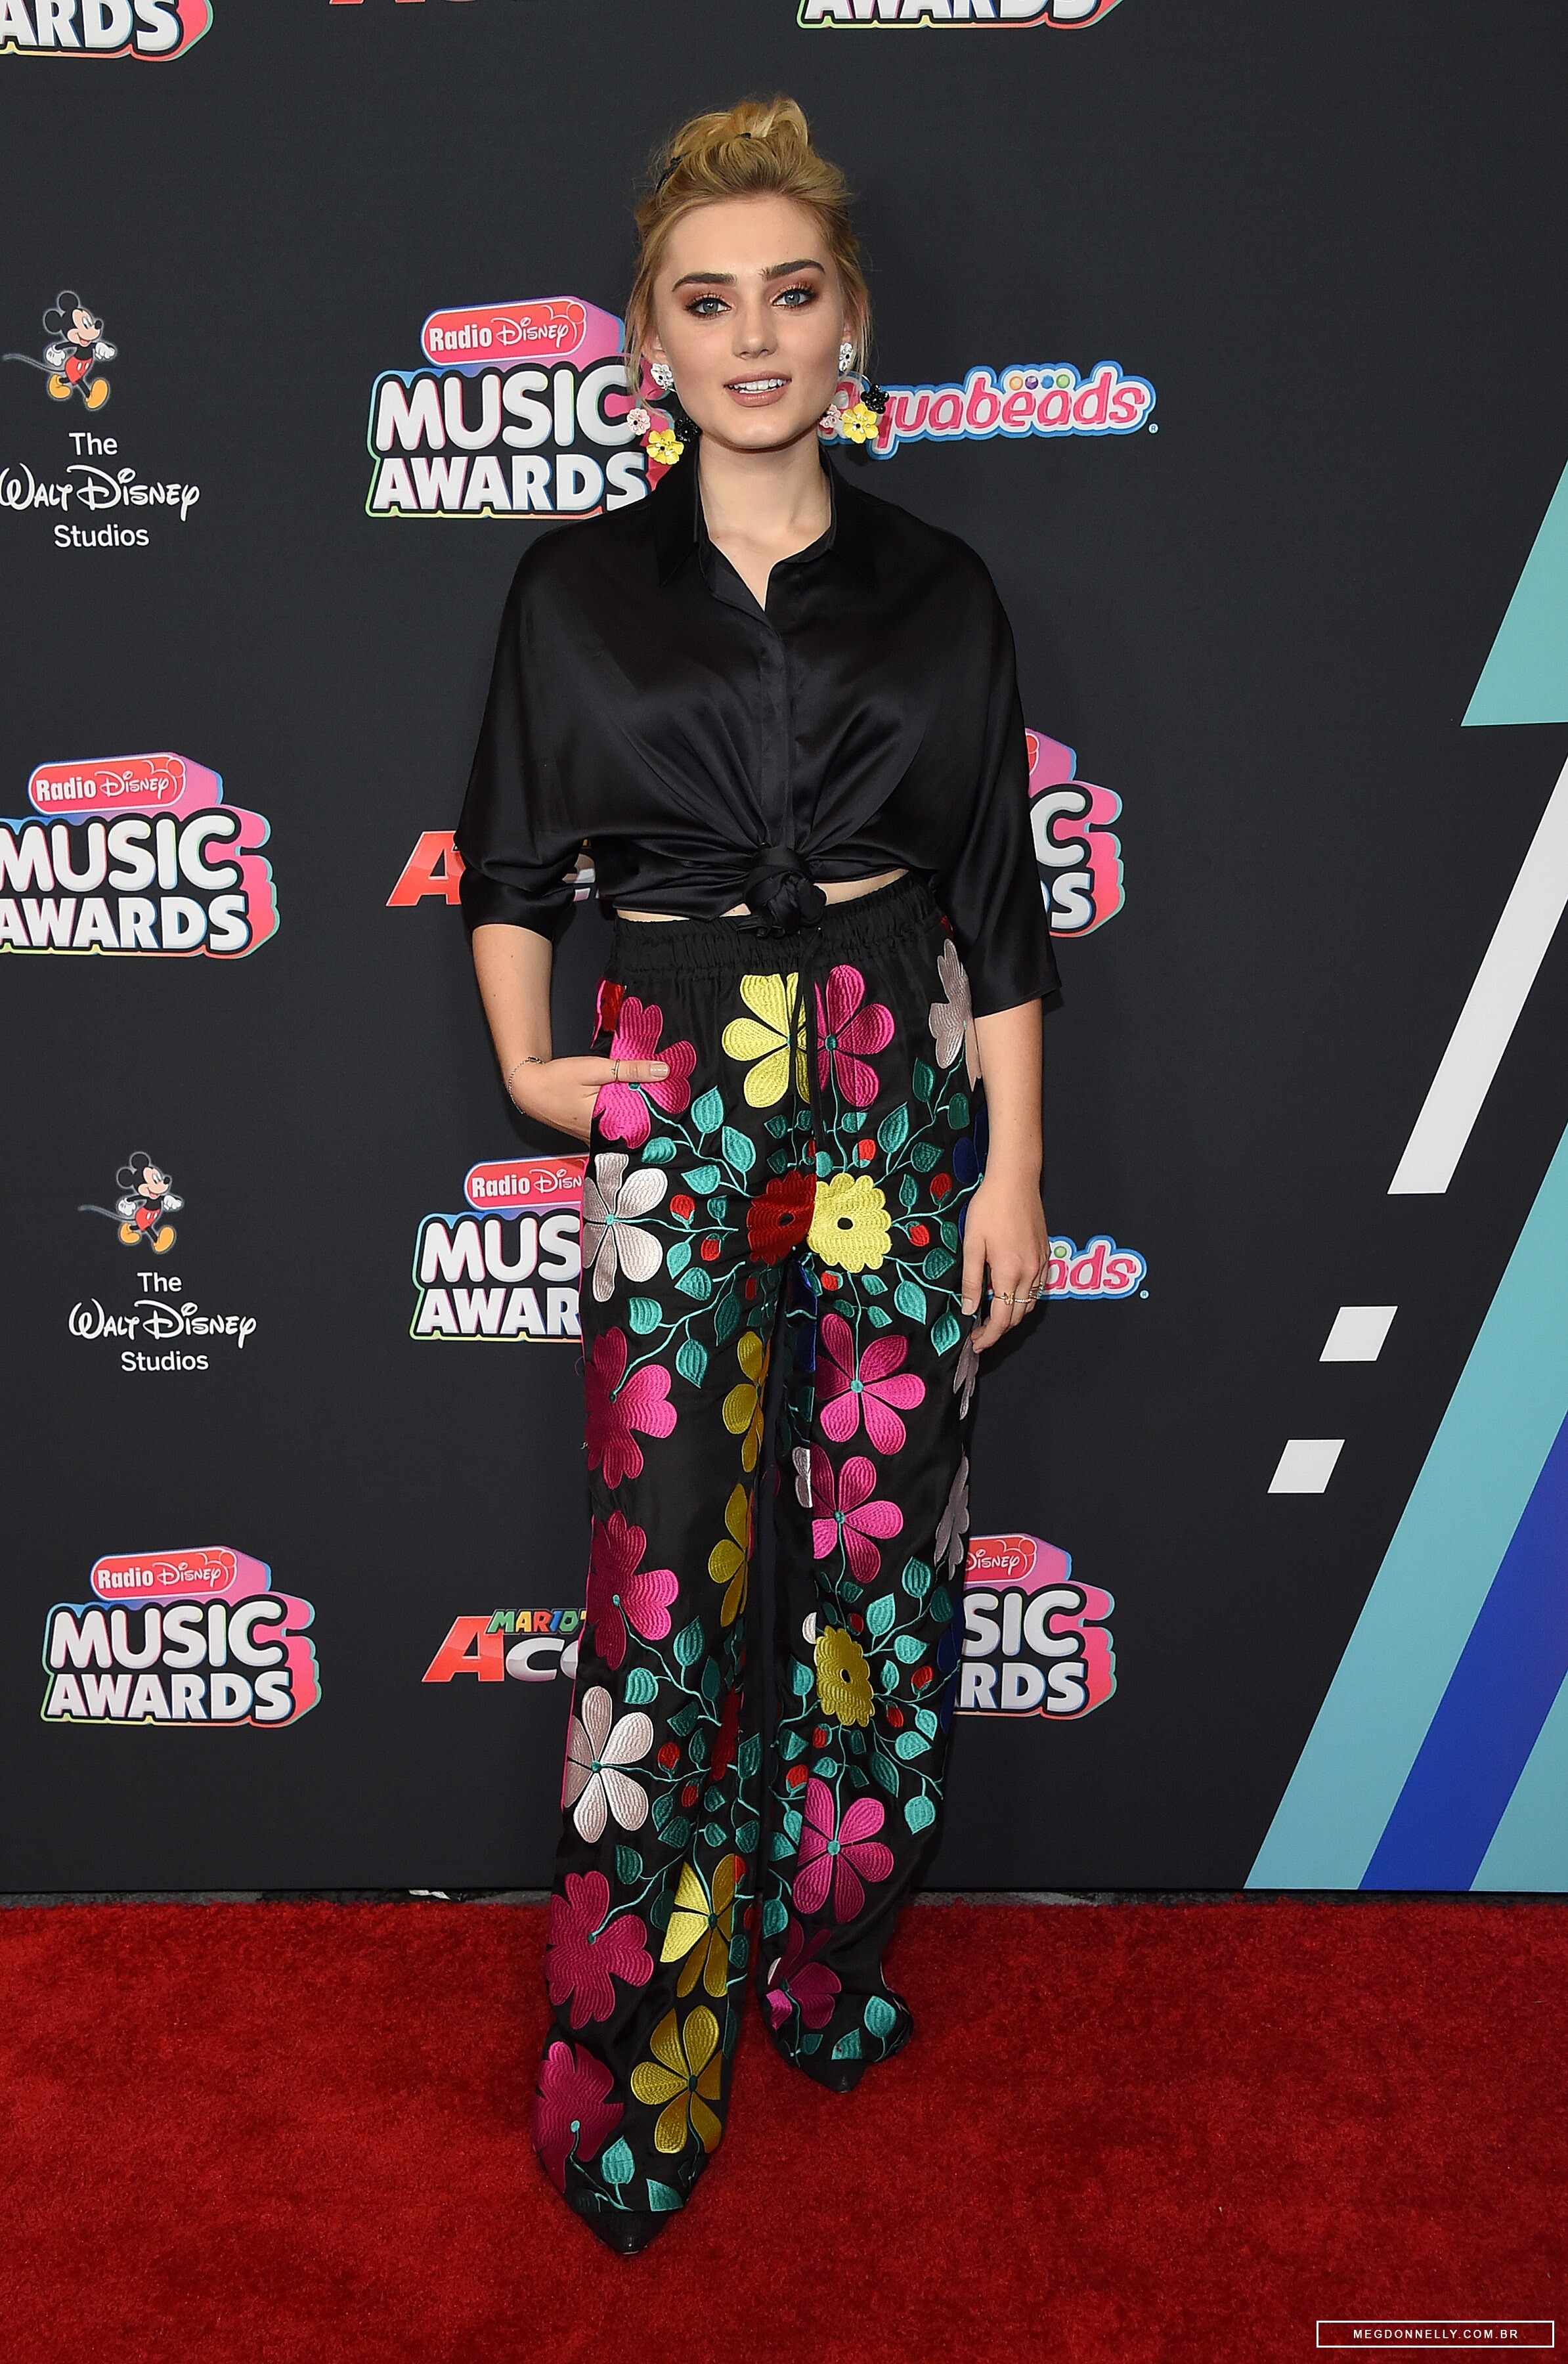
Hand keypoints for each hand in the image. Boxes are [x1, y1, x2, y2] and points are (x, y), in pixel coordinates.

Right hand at [507, 1054, 667, 1144]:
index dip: (663, 1109)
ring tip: (659, 1100)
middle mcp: (602, 1135)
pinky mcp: (590, 1133)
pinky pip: (614, 1127)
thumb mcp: (596, 1069)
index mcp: (606, 1123)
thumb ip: (630, 1070)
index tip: (680, 1097)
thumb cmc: (558, 1079)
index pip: (646, 1121)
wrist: (529, 1089)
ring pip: (626, 1127)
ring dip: (640, 1114)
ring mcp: (595, 1137)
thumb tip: (664, 1070)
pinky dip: (625, 1116)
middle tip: (675, 1097)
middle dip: (655, 1112)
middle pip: (638, 1126)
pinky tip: (634, 1105)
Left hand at [959, 1169, 1049, 1350]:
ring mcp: (1041, 1264)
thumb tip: (967, 1310)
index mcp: (1009, 1273)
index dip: (988, 1337)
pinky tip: (1010, 1294)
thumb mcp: (972, 1244)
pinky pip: (1038, 1288)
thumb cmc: (989, 1209)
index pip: (1001, 1319)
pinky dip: (1024, 1300)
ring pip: (1030, 1305)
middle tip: (979, 1334)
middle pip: (1017, 1317)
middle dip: (999, 1331)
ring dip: (1012, 1317)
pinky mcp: (1046, 1255)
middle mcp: (1030, 1273)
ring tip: (991, 1317)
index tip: (975, 1345)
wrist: (1016, 1180)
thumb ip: (970, 1280)